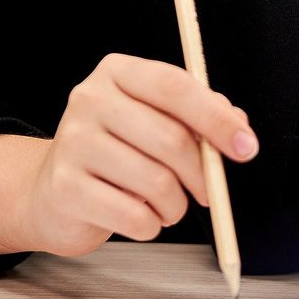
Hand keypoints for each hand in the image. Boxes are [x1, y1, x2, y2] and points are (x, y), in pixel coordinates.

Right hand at [0, 55, 257, 256]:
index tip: (246, 148)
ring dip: (175, 205)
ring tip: (166, 205)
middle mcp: (89, 99)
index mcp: (116, 73)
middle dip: (202, 175)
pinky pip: (135, 216)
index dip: (216, 119)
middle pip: (171, 138)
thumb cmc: (116, 154)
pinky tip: (139, 217)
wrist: (53, 193)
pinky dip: (150, 225)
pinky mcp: (66, 187)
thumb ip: (197, 119)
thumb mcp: (155, 123)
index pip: (175, 87)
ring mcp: (72, 142)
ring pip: (157, 182)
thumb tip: (237, 127)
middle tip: (208, 192)